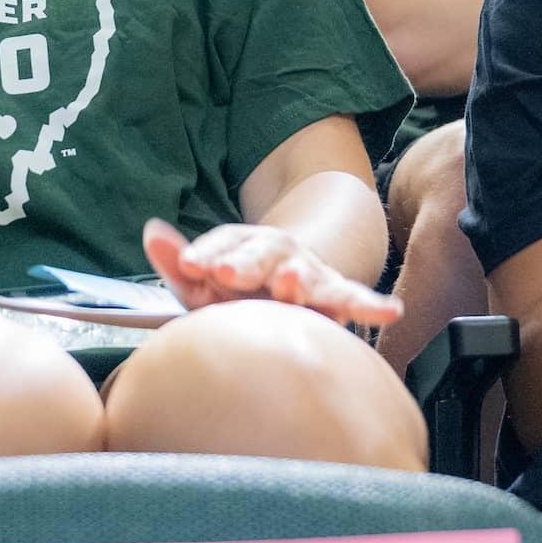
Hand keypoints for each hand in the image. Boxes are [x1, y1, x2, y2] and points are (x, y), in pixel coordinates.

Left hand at [142, 217, 402, 328]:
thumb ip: (179, 262)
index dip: (204, 253)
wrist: (289, 283)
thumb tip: (152, 231)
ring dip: (299, 279)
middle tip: (227, 272)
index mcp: (240, 247)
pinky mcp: (336, 295)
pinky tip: (389, 311)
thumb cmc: (237, 290)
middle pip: (261, 254)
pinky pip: (354, 300)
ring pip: (305, 273)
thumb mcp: (204, 279)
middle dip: (245, 263)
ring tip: (291, 286)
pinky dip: (371, 305)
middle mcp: (275, 252)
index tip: (188, 265)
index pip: (220, 245)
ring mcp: (308, 271)